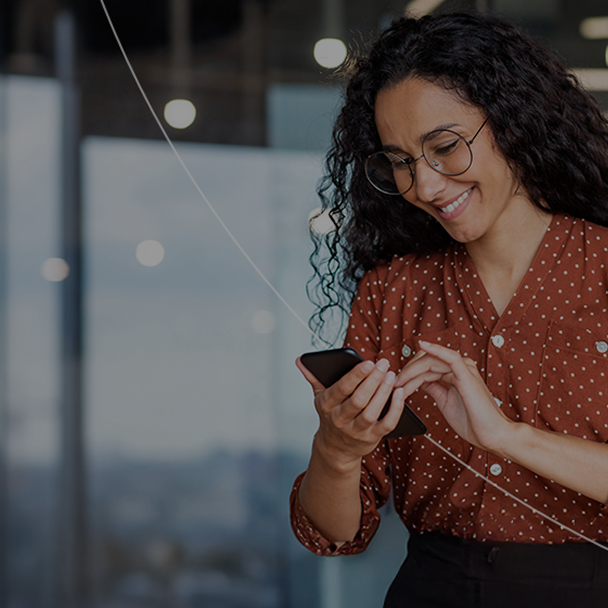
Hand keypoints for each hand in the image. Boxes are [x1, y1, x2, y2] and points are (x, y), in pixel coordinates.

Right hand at [296, 356, 405, 464]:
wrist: (335, 449)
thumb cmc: (330, 416)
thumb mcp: (320, 397)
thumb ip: (313, 377)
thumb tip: (300, 360)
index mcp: (327, 405)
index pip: (342, 388)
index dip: (356, 376)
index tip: (368, 363)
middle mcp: (340, 419)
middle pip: (358, 399)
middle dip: (373, 380)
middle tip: (383, 364)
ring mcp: (356, 430)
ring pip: (372, 411)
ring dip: (383, 392)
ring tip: (391, 376)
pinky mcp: (371, 438)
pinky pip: (386, 424)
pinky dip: (395, 409)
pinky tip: (399, 394)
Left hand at [394, 341, 514, 453]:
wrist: (493, 436)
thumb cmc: (473, 422)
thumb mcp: (445, 402)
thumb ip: (433, 388)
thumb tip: (418, 381)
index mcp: (455, 374)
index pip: (426, 366)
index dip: (409, 373)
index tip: (395, 385)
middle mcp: (460, 368)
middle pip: (426, 362)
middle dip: (407, 372)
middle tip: (393, 383)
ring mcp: (464, 369)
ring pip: (431, 361)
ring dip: (412, 371)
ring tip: (400, 382)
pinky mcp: (467, 374)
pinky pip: (450, 357)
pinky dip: (436, 349)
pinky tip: (423, 346)